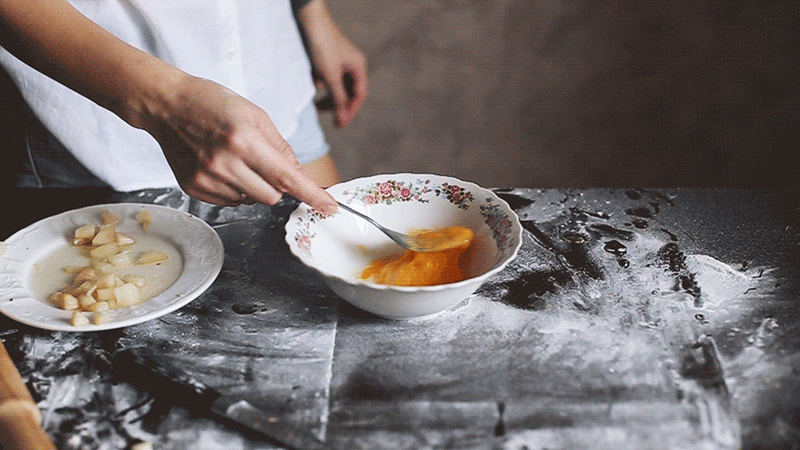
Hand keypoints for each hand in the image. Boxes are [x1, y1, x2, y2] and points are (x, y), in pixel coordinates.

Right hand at [145, 75, 337, 212]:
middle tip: (262, 163)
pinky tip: (221, 167)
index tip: (330, 207)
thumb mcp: (254, 115)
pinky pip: (230, 202)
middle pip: (272, 196)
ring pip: (251, 201)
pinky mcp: (194, 189)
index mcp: (244, 140)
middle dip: (277, 185)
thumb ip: (280, 148)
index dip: (312, 195)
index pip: (287, 177)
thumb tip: (301, 176)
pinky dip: (234, 189)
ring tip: (235, 159)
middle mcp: (225, 163)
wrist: (166, 105)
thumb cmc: (212, 103)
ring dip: (253, 186)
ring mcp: (207, 179)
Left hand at [296, 0, 367, 127]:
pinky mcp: (328, 58)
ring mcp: (340, 61)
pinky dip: (322, 85)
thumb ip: (337, 98)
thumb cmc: (322, 45)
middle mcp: (352, 65)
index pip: (358, 96)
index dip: (350, 112)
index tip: (339, 125)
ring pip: (337, 86)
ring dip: (329, 97)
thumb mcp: (330, 76)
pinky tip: (314, 87)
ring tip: (317, 107)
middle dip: (338, 106)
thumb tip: (342, 119)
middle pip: (348, 92)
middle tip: (329, 120)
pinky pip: (329, 77)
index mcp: (358, 67)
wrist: (308, 19)